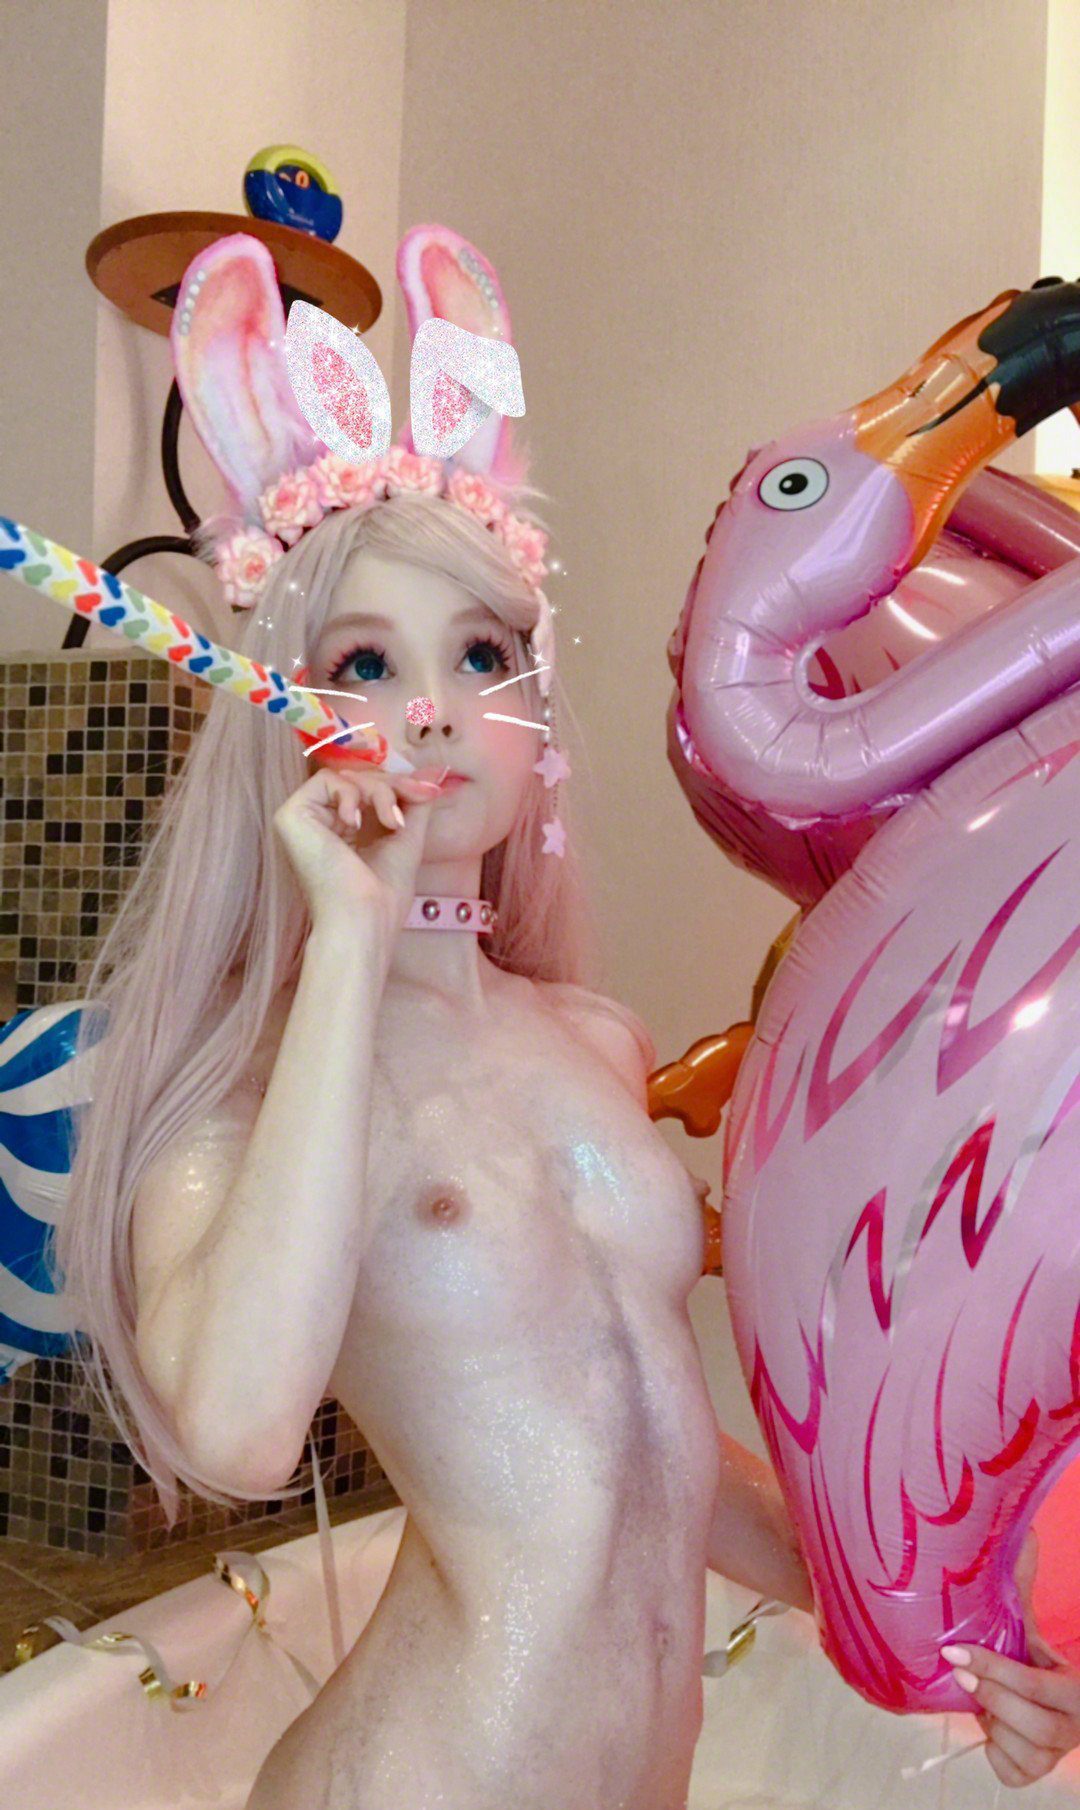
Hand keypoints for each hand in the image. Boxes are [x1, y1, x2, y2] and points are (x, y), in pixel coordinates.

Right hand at [272, 753, 441, 936]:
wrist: (362, 918)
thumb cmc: (383, 894)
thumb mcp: (407, 837)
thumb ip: (414, 803)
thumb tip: (432, 774)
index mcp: (342, 831)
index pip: (367, 789)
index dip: (397, 784)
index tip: (426, 793)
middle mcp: (319, 824)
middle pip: (358, 779)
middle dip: (392, 786)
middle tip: (413, 803)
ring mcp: (303, 819)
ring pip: (346, 777)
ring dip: (379, 792)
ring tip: (391, 823)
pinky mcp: (290, 815)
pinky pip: (326, 779)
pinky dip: (352, 795)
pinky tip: (355, 824)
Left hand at [941, 1529, 1079, 1788]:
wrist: (1031, 1688)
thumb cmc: (1023, 1648)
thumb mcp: (1023, 1618)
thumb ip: (1019, 1581)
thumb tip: (1021, 1532)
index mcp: (1077, 1685)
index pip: (1043, 1685)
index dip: (997, 1671)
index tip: (955, 1651)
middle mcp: (1075, 1723)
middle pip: (1042, 1728)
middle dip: (994, 1698)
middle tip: (960, 1672)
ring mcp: (1058, 1752)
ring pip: (1028, 1754)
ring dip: (994, 1726)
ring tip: (979, 1699)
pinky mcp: (1036, 1771)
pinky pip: (1013, 1773)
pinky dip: (994, 1753)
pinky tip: (989, 1727)